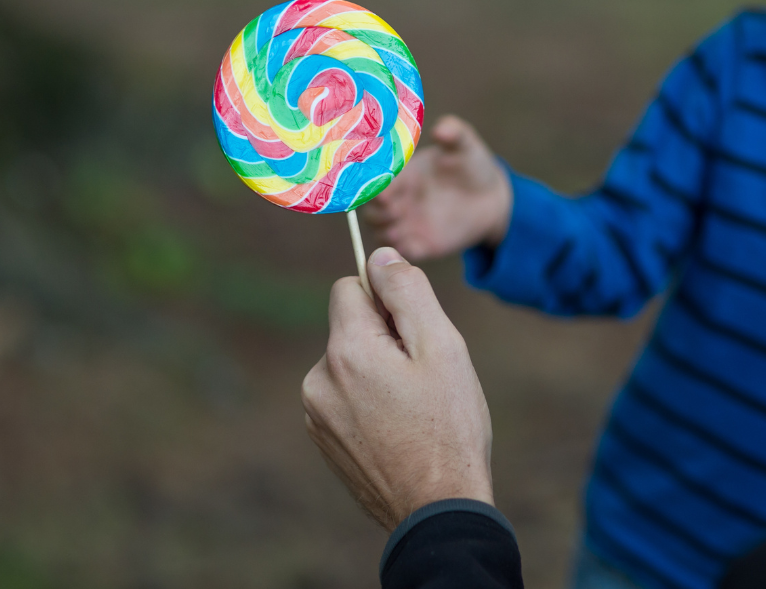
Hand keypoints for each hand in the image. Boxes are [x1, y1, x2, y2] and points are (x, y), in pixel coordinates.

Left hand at [301, 247, 493, 531]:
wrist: (436, 510)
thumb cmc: (448, 426)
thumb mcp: (442, 347)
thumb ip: (407, 292)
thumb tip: (380, 255)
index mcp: (346, 350)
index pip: (350, 286)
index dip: (388, 298)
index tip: (415, 329)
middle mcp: (318, 379)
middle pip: (350, 325)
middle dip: (384, 337)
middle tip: (423, 376)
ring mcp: (316, 413)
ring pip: (348, 362)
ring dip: (377, 371)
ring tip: (414, 408)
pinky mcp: (323, 439)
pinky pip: (344, 395)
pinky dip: (368, 401)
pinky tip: (399, 428)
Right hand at [361, 115, 512, 260]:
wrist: (491, 198)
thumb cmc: (472, 165)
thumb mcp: (465, 147)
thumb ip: (454, 134)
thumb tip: (442, 128)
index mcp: (401, 175)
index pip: (376, 181)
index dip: (375, 186)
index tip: (383, 190)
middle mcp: (398, 200)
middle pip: (371, 210)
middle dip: (377, 211)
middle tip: (393, 208)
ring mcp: (407, 223)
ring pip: (381, 233)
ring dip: (386, 231)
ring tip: (401, 226)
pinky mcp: (420, 244)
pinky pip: (402, 251)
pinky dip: (403, 249)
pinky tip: (415, 243)